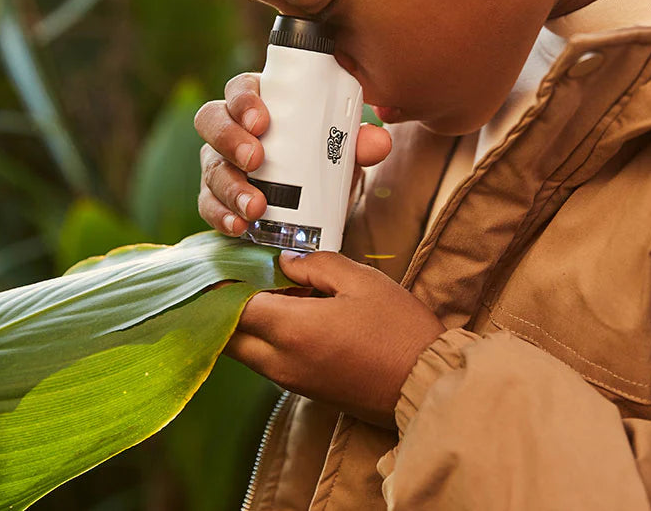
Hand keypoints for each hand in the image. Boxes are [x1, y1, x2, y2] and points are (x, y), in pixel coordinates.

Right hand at [194, 72, 391, 235]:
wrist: (317, 201)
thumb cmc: (323, 158)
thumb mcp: (342, 149)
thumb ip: (360, 142)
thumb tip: (379, 141)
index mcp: (261, 103)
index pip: (240, 88)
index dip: (244, 100)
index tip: (261, 120)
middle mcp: (232, 129)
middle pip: (211, 120)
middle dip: (230, 138)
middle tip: (256, 158)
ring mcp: (220, 163)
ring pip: (210, 167)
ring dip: (230, 186)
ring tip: (255, 205)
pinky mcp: (216, 198)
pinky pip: (208, 204)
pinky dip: (222, 215)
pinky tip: (238, 225)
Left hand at [225, 250, 446, 428]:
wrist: (423, 384)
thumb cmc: (398, 329)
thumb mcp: (361, 281)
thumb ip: (316, 265)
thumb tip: (285, 262)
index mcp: (293, 329)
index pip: (234, 307)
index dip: (226, 283)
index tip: (228, 261)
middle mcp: (282, 361)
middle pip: (228, 336)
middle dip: (227, 306)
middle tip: (242, 275)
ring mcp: (290, 380)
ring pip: (245, 351)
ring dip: (247, 323)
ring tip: (273, 289)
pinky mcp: (303, 389)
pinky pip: (266, 362)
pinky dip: (266, 337)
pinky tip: (292, 313)